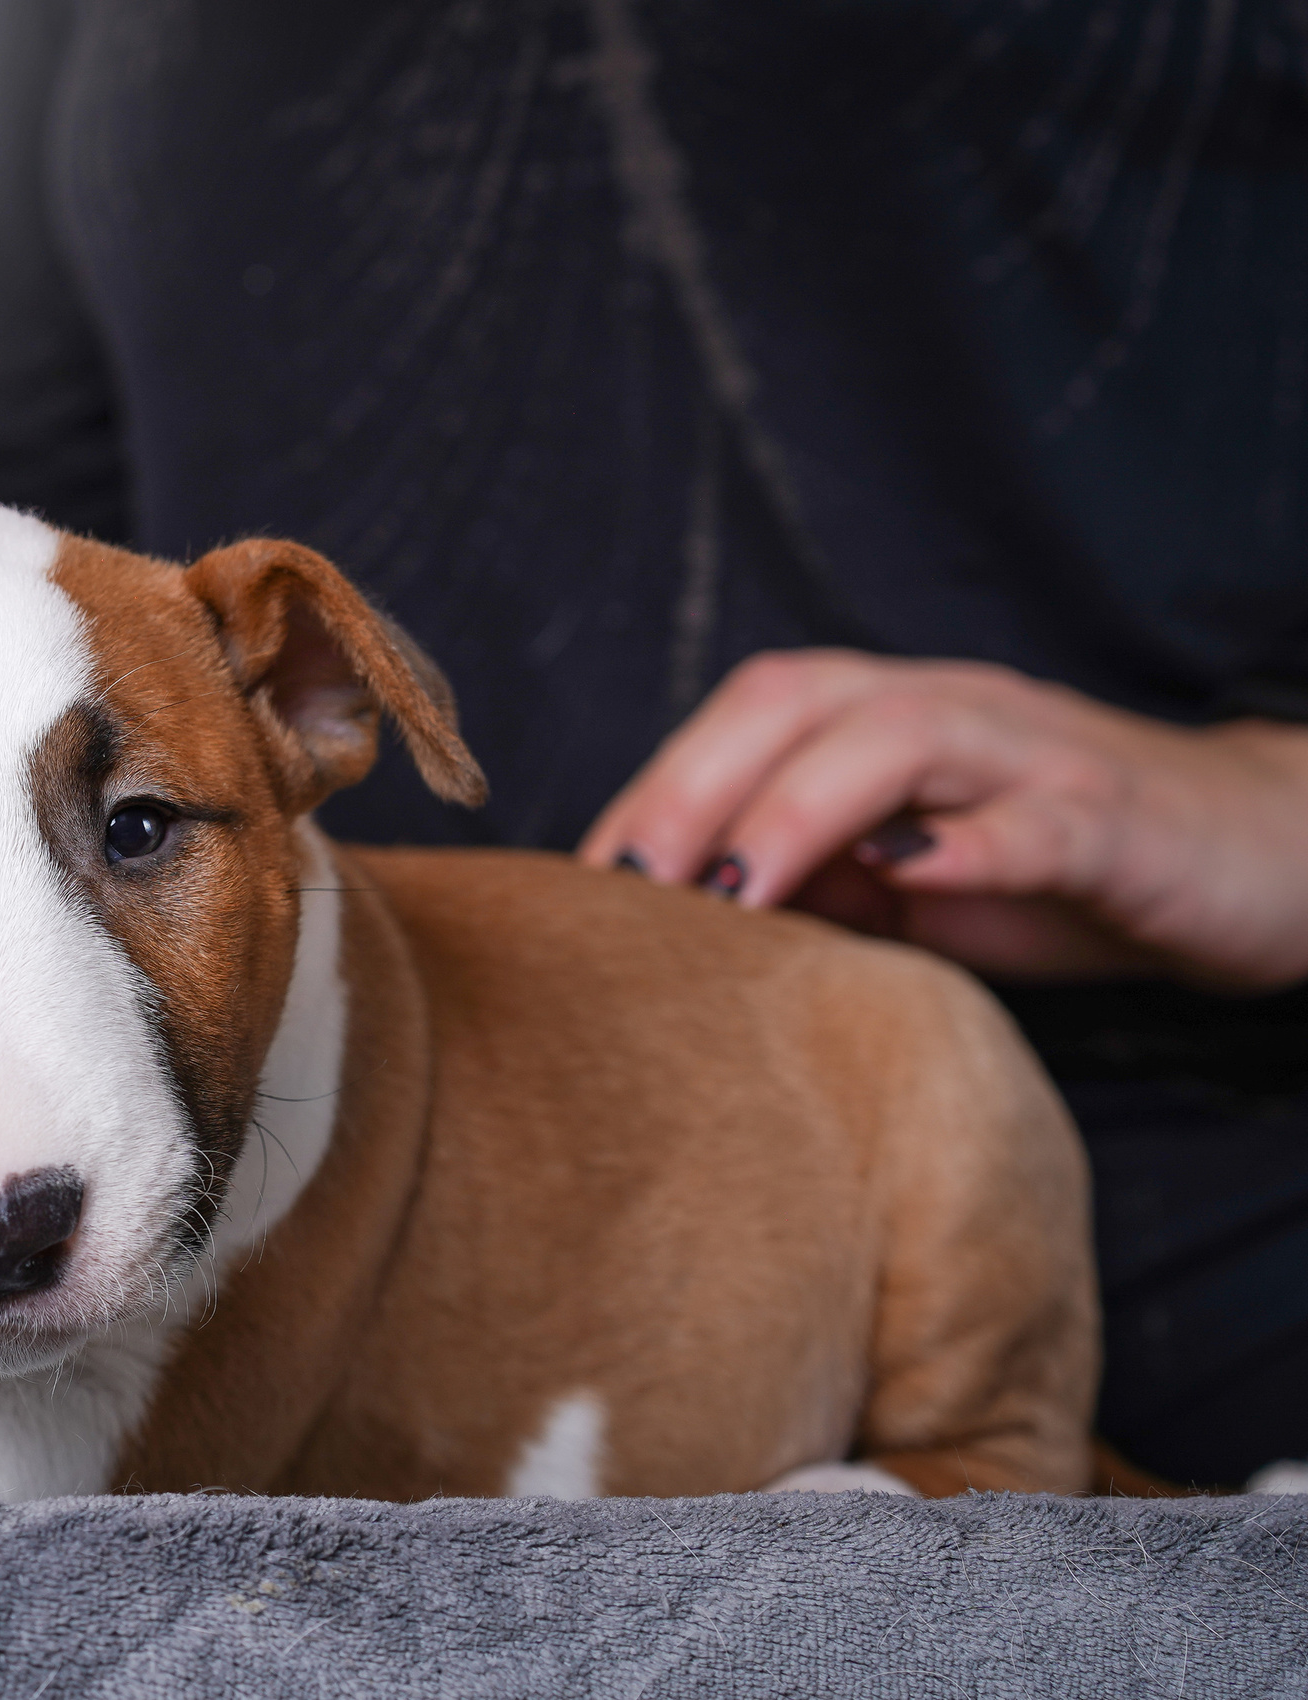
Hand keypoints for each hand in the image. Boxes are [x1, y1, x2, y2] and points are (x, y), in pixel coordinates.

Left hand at [577, 651, 1307, 991]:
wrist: (1256, 864)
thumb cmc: (1054, 875)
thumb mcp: (903, 885)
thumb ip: (801, 883)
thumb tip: (663, 930)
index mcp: (881, 717)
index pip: (738, 720)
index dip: (651, 789)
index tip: (575, 886)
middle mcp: (947, 708)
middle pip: (792, 701)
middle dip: (690, 787)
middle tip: (621, 891)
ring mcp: (1034, 755)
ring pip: (899, 736)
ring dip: (795, 809)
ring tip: (728, 895)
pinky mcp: (1117, 820)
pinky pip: (1039, 818)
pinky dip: (972, 843)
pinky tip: (911, 885)